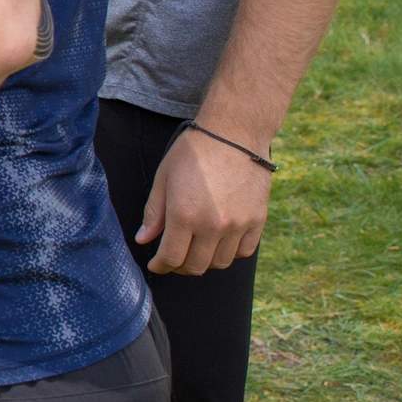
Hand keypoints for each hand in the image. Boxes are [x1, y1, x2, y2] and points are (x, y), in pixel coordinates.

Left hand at [136, 125, 271, 274]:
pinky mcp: (258, 220)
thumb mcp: (164, 179)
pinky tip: (218, 243)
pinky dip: (229, 253)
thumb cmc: (193, 153)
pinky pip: (243, 251)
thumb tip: (144, 240)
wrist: (234, 134)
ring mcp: (238, 225)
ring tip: (195, 250)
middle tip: (173, 259)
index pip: (171, 258)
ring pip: (220, 263)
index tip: (156, 265)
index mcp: (184, 215)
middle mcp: (213, 225)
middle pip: (196, 266)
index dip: (161, 266)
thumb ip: (154, 213)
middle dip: (179, 266)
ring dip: (205, 261)